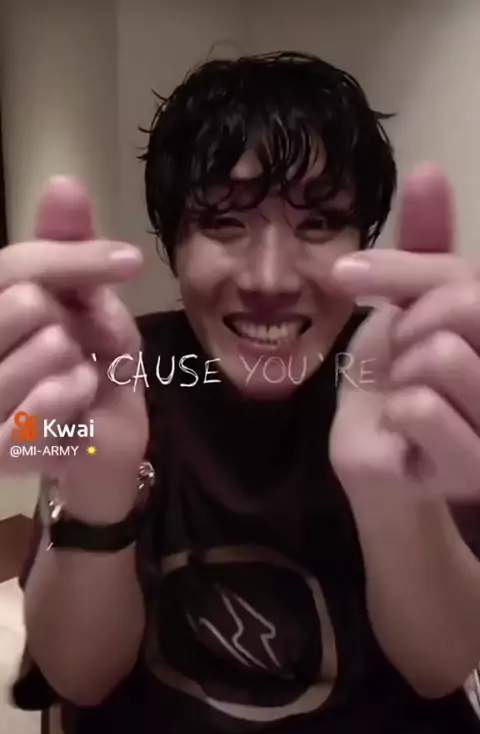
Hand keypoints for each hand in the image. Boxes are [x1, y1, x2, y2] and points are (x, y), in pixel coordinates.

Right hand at [0, 176, 146, 518]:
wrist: (103, 447)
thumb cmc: (90, 369)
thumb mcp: (87, 304)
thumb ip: (66, 248)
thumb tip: (62, 181)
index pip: (16, 266)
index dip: (73, 258)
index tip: (128, 260)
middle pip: (28, 301)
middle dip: (76, 323)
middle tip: (79, 351)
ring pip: (48, 347)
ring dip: (82, 365)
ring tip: (73, 383)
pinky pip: (52, 398)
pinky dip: (79, 398)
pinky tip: (73, 413)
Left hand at [329, 163, 479, 501]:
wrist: (375, 451)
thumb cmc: (399, 373)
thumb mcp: (414, 302)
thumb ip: (428, 246)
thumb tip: (427, 168)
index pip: (467, 278)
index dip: (405, 271)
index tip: (350, 277)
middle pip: (467, 305)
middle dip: (409, 323)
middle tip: (401, 352)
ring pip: (442, 357)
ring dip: (402, 372)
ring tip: (407, 392)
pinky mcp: (471, 468)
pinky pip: (419, 407)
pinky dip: (394, 410)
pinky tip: (405, 428)